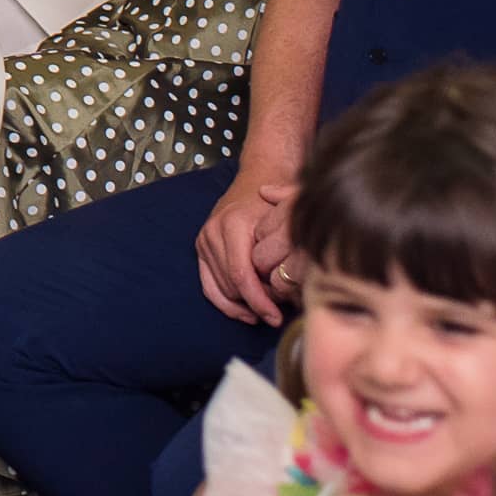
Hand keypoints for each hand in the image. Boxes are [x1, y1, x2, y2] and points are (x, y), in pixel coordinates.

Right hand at [196, 168, 297, 324]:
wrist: (257, 177)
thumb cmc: (276, 201)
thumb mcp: (285, 221)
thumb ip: (286, 252)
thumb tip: (295, 291)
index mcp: (233, 225)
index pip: (241, 276)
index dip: (259, 302)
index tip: (276, 318)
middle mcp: (213, 232)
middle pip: (230, 285)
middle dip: (254, 304)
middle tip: (277, 313)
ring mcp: (204, 240)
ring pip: (220, 289)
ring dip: (242, 305)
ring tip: (266, 311)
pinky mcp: (200, 248)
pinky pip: (207, 285)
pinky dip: (225, 303)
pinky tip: (245, 312)